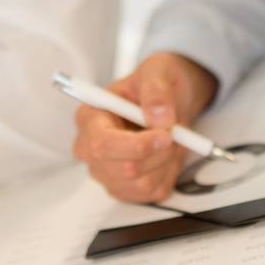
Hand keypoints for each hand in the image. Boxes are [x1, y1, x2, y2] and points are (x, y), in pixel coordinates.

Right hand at [72, 52, 217, 203]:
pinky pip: (153, 193)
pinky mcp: (125, 188)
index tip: (165, 135)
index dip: (136, 146)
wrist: (169, 100)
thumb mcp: (157, 72)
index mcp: (89, 118)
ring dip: (167, 162)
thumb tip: (158, 117)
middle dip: (159, 154)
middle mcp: (91, 149)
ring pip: (143, 184)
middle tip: (175, 133)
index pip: (102, 145)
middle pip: (125, 170)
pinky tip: (166, 154)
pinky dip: (169, 173)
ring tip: (170, 139)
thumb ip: (156, 90)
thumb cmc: (155, 84)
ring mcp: (106, 172)